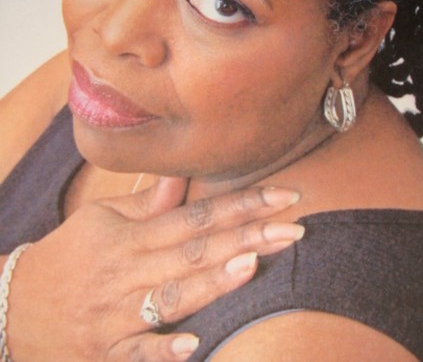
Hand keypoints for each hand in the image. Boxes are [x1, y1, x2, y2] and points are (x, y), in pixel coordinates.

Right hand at [7, 178, 302, 360]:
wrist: (13, 307)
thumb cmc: (67, 255)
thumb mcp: (101, 219)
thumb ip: (146, 203)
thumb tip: (183, 179)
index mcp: (132, 236)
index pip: (197, 216)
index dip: (242, 204)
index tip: (284, 196)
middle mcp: (129, 271)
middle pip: (196, 251)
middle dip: (248, 238)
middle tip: (294, 227)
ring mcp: (117, 314)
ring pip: (174, 295)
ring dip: (213, 281)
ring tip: (256, 264)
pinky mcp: (106, 351)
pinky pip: (137, 353)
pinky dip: (163, 349)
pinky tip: (194, 343)